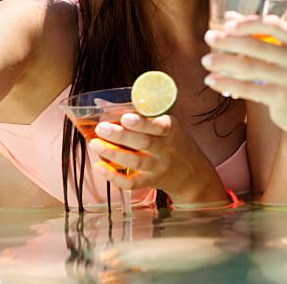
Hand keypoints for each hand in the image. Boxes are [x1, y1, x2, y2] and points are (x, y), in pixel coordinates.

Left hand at [88, 113, 226, 204]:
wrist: (191, 171)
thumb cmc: (172, 140)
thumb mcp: (164, 122)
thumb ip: (138, 113)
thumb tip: (101, 103)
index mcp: (171, 129)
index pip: (159, 126)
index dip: (142, 123)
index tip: (125, 117)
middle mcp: (166, 149)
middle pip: (144, 143)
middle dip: (121, 136)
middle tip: (101, 128)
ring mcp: (159, 167)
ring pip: (136, 162)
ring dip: (113, 154)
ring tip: (94, 144)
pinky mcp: (151, 181)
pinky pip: (132, 183)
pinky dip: (115, 177)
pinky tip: (100, 167)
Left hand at [203, 14, 286, 135]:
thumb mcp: (283, 54)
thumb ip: (258, 34)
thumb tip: (229, 16)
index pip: (273, 25)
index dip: (249, 22)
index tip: (227, 24)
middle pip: (257, 46)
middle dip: (228, 41)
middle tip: (208, 37)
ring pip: (250, 67)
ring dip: (223, 62)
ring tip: (205, 60)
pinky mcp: (283, 98)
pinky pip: (249, 89)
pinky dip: (227, 83)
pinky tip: (212, 80)